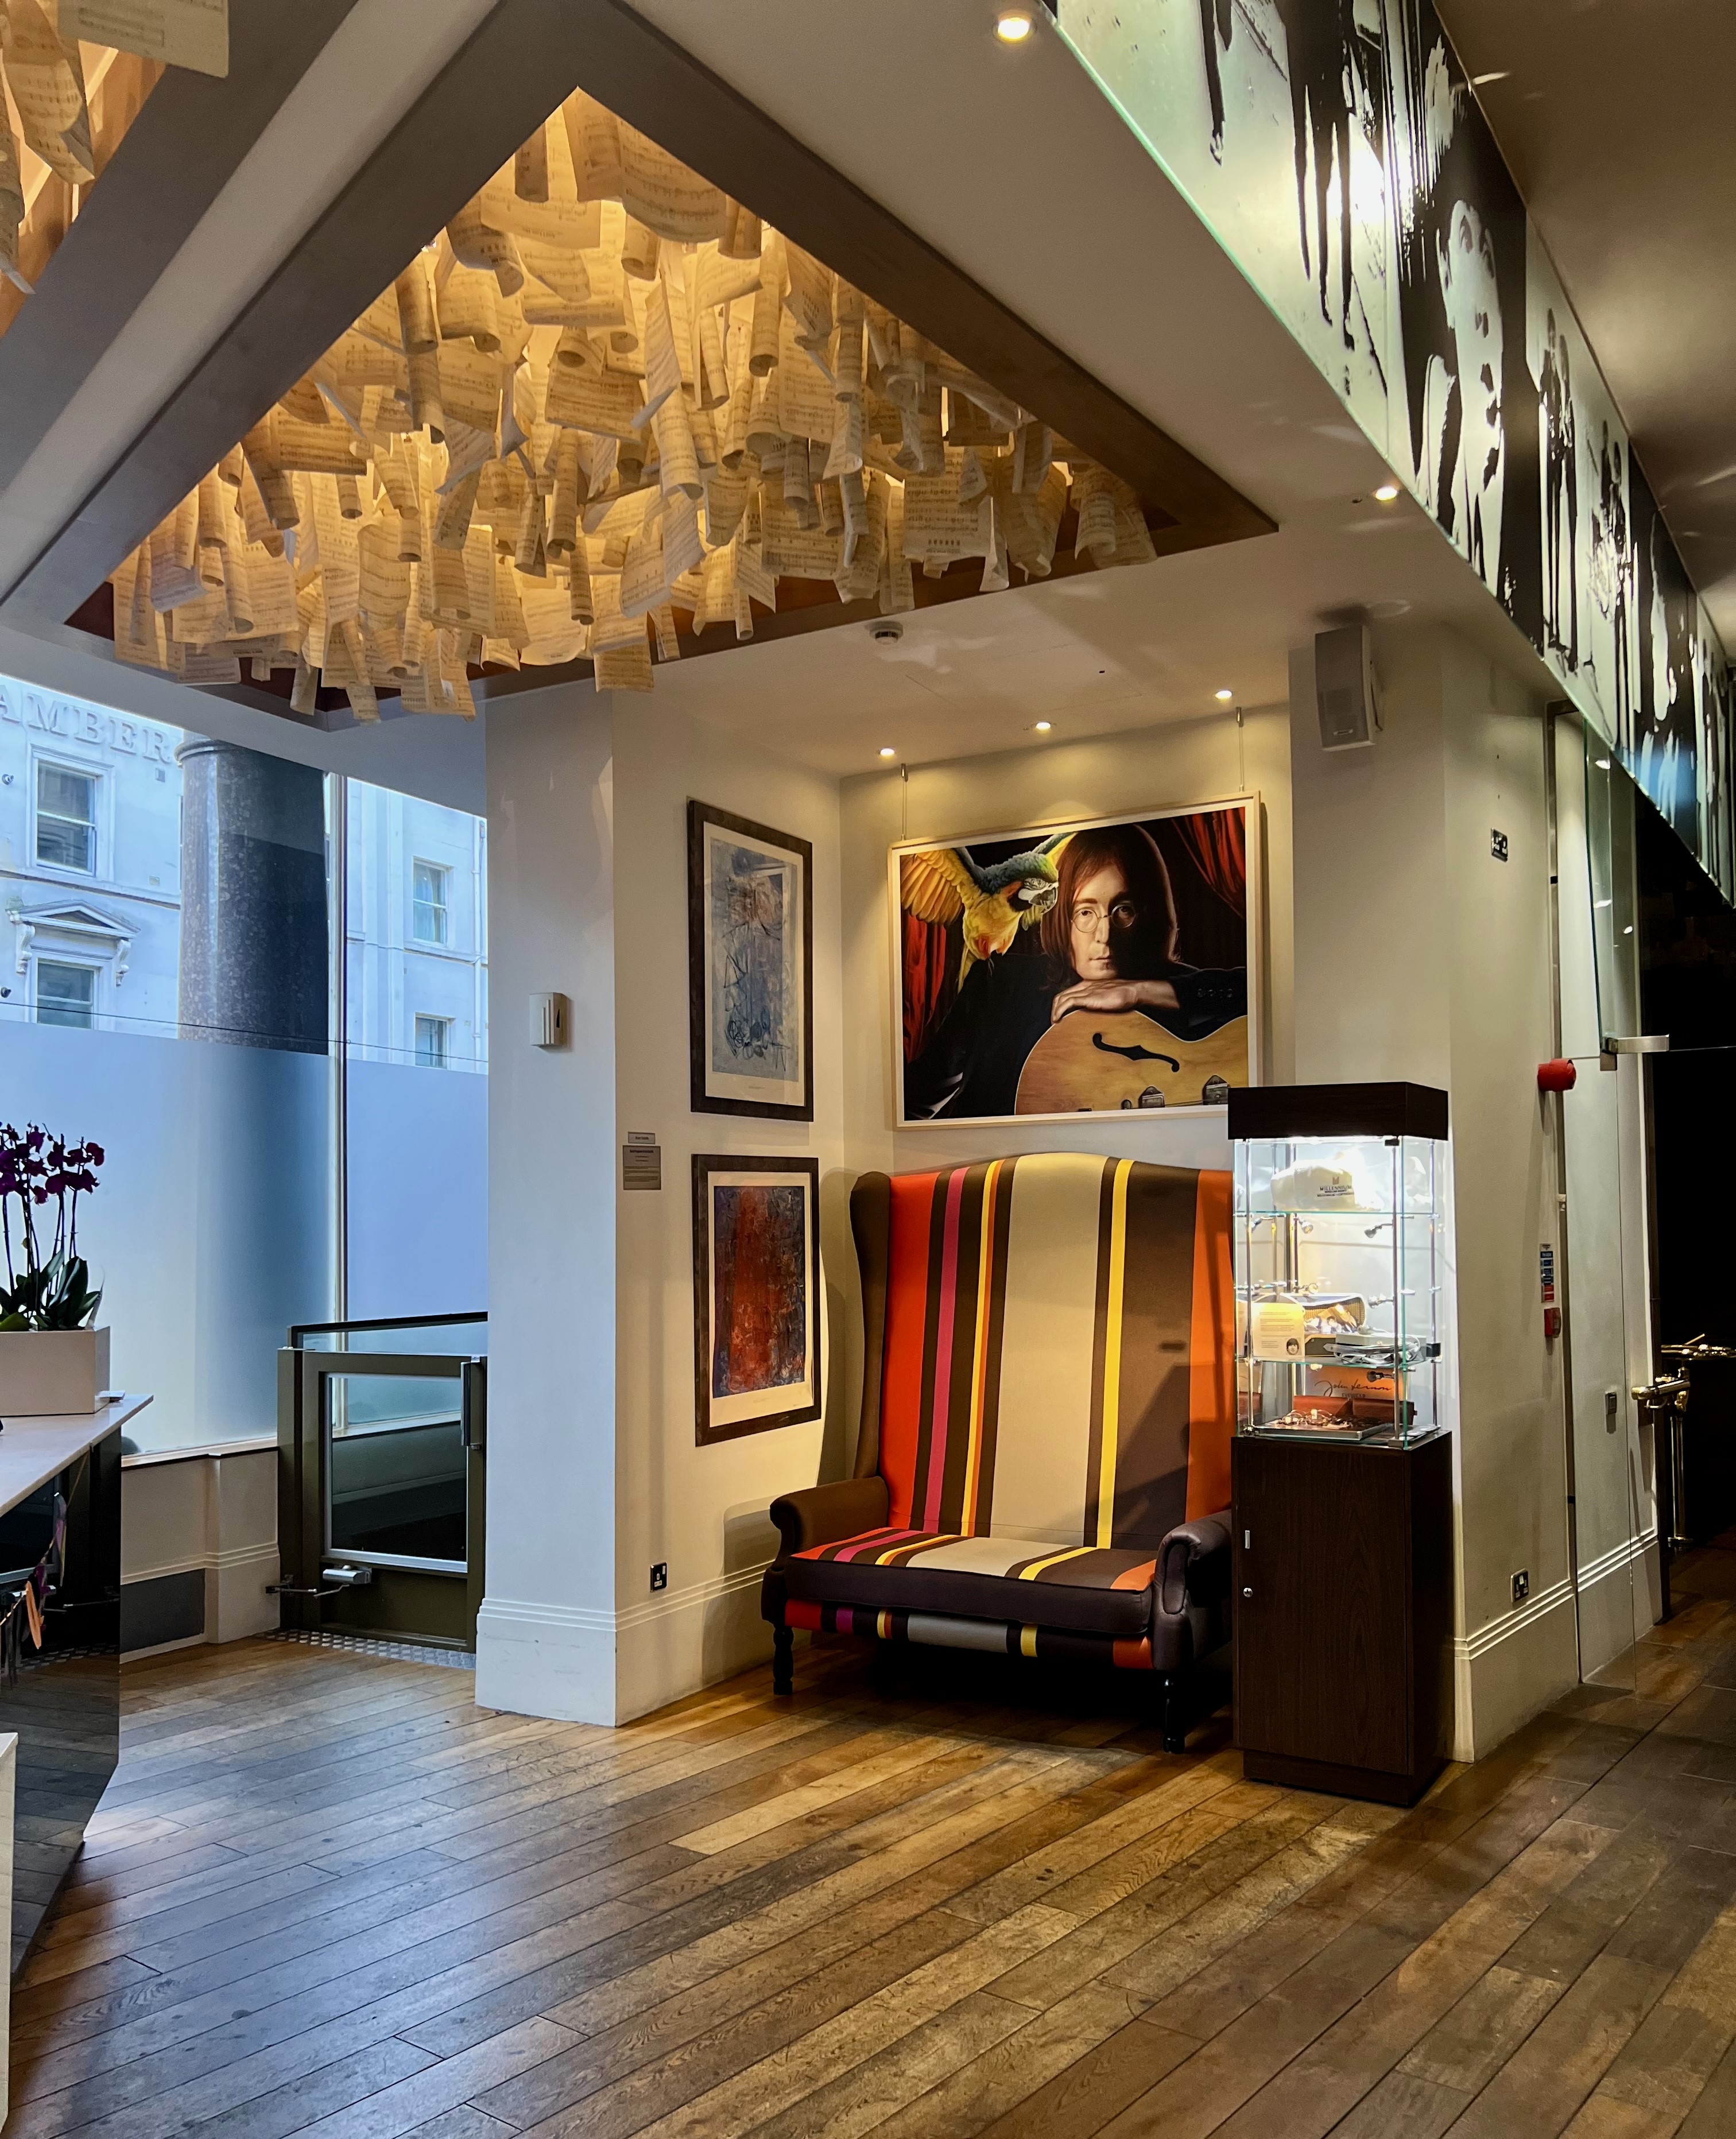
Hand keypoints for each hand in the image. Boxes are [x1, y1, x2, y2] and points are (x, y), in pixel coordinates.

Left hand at [1050, 977, 1178, 1024]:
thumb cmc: (1124, 996)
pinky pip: (1068, 1003)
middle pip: (1061, 995)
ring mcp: (1085, 991)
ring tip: (1054, 1021)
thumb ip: (1098, 1003)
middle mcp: (1084, 986)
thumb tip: (1094, 1015)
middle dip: (1055, 1007)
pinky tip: (1057, 1019)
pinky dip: (1059, 1011)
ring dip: (1055, 1011)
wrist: (1133, 991)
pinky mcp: (1088, 997)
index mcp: (1088, 985)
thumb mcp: (1107, 999)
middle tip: (1055, 1020)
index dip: (1060, 1004)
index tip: (1059, 1016)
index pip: (1068, 993)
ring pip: (1062, 998)